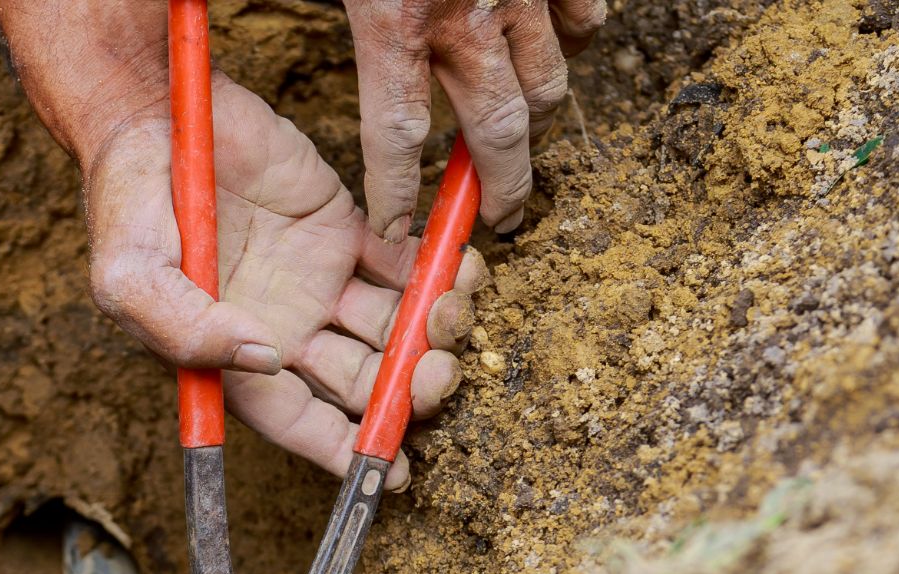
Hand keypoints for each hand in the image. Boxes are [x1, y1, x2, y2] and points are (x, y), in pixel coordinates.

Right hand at [84, 76, 482, 487]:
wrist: (149, 110)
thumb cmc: (125, 200)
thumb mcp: (129, 276)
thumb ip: (185, 329)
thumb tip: (263, 360)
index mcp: (234, 357)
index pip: (300, 421)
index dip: (347, 451)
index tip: (394, 470)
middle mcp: (284, 329)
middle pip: (362, 382)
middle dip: (407, 389)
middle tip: (437, 373)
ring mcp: (318, 280)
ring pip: (393, 327)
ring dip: (432, 330)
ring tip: (453, 307)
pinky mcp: (343, 227)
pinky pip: (403, 262)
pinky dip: (437, 269)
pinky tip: (457, 266)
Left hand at [345, 0, 605, 238]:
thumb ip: (334, 16)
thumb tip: (315, 48)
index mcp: (392, 21)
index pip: (396, 134)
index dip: (396, 192)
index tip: (395, 227)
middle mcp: (464, 17)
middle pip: (496, 131)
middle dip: (502, 185)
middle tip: (499, 215)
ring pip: (545, 86)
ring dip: (536, 124)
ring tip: (522, 142)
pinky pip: (584, 22)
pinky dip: (573, 49)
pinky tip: (555, 55)